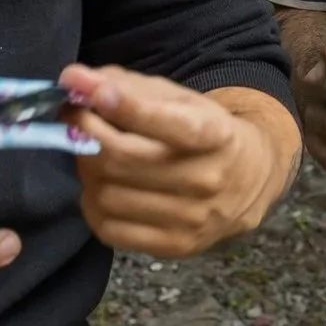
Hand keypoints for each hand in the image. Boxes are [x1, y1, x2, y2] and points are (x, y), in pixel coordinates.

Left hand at [65, 65, 289, 258]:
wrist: (251, 179)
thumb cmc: (204, 131)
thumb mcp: (178, 99)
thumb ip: (127, 86)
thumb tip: (75, 80)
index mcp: (215, 133)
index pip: (167, 123)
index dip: (125, 106)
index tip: (89, 91)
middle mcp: (207, 178)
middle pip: (122, 160)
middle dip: (84, 135)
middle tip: (75, 120)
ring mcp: (192, 218)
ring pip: (108, 195)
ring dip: (86, 170)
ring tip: (93, 155)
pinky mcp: (176, 245)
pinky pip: (110, 229)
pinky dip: (93, 205)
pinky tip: (102, 188)